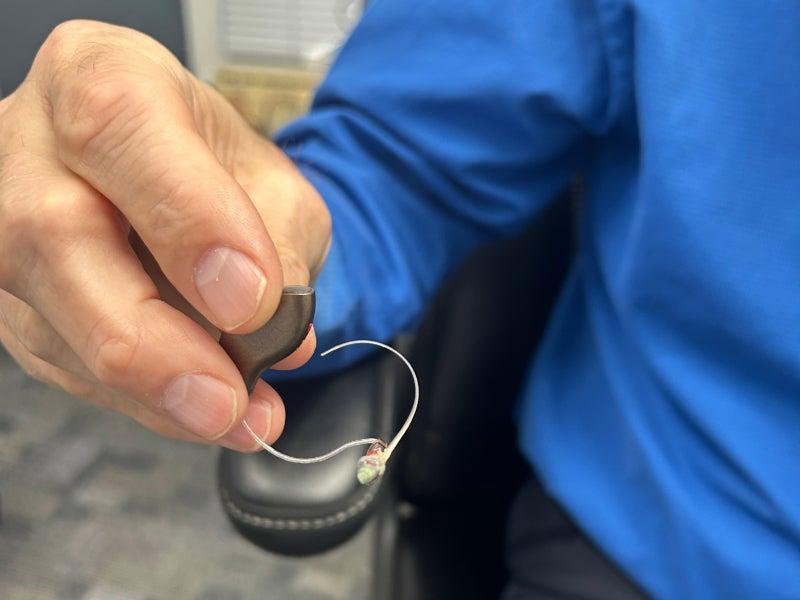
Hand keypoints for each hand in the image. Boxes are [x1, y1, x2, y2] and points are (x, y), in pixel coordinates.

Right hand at [0, 21, 330, 450]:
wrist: (173, 179)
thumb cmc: (217, 166)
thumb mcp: (271, 180)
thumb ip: (280, 241)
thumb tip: (280, 332)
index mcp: (100, 75)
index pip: (117, 128)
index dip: (186, 219)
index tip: (252, 300)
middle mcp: (30, 145)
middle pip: (53, 235)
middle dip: (149, 337)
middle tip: (227, 397)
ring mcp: (4, 227)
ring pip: (47, 317)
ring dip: (149, 388)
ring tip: (233, 416)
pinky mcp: (13, 299)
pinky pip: (63, 361)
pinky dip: (139, 399)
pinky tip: (195, 411)